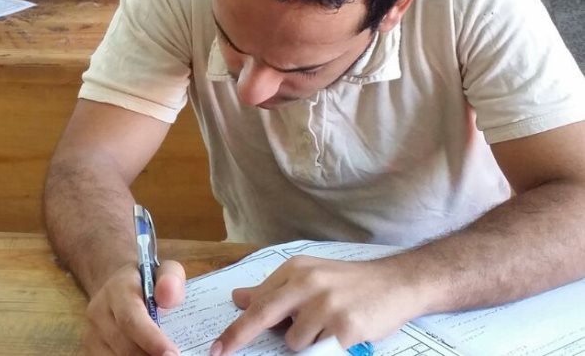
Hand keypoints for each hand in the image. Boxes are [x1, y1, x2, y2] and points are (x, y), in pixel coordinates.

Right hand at [83, 261, 185, 355]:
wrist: (116, 284)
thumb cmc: (148, 282)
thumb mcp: (165, 271)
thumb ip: (171, 279)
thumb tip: (168, 298)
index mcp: (117, 290)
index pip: (131, 319)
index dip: (151, 340)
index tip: (172, 354)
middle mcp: (99, 312)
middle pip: (124, 346)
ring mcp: (91, 333)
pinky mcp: (90, 348)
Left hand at [211, 256, 429, 353]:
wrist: (398, 283)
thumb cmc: (351, 284)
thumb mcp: (310, 277)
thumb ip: (274, 289)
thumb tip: (238, 298)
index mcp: (296, 270)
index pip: (258, 301)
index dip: (237, 326)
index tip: (219, 346)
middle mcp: (308, 283)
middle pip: (263, 315)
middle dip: (239, 337)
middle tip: (220, 353)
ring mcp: (326, 305)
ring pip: (294, 341)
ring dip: (306, 343)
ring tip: (327, 329)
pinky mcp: (345, 327)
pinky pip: (319, 350)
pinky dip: (325, 348)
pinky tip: (340, 334)